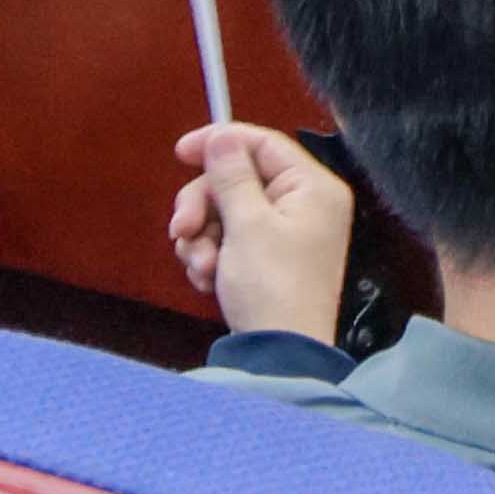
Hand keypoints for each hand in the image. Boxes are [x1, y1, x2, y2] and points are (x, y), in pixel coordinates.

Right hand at [166, 122, 356, 344]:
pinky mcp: (267, 259)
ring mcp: (286, 234)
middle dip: (203, 206)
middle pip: (238, 180)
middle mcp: (304, 206)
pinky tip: (207, 279)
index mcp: (313, 188)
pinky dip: (211, 256)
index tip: (182, 151)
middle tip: (182, 229)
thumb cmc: (273, 289)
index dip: (221, 143)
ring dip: (202, 237)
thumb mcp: (247, 225)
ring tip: (201, 267)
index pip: (263, 144)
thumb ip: (231, 176)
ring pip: (226, 212)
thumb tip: (222, 137)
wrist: (278, 355)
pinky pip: (228, 240)